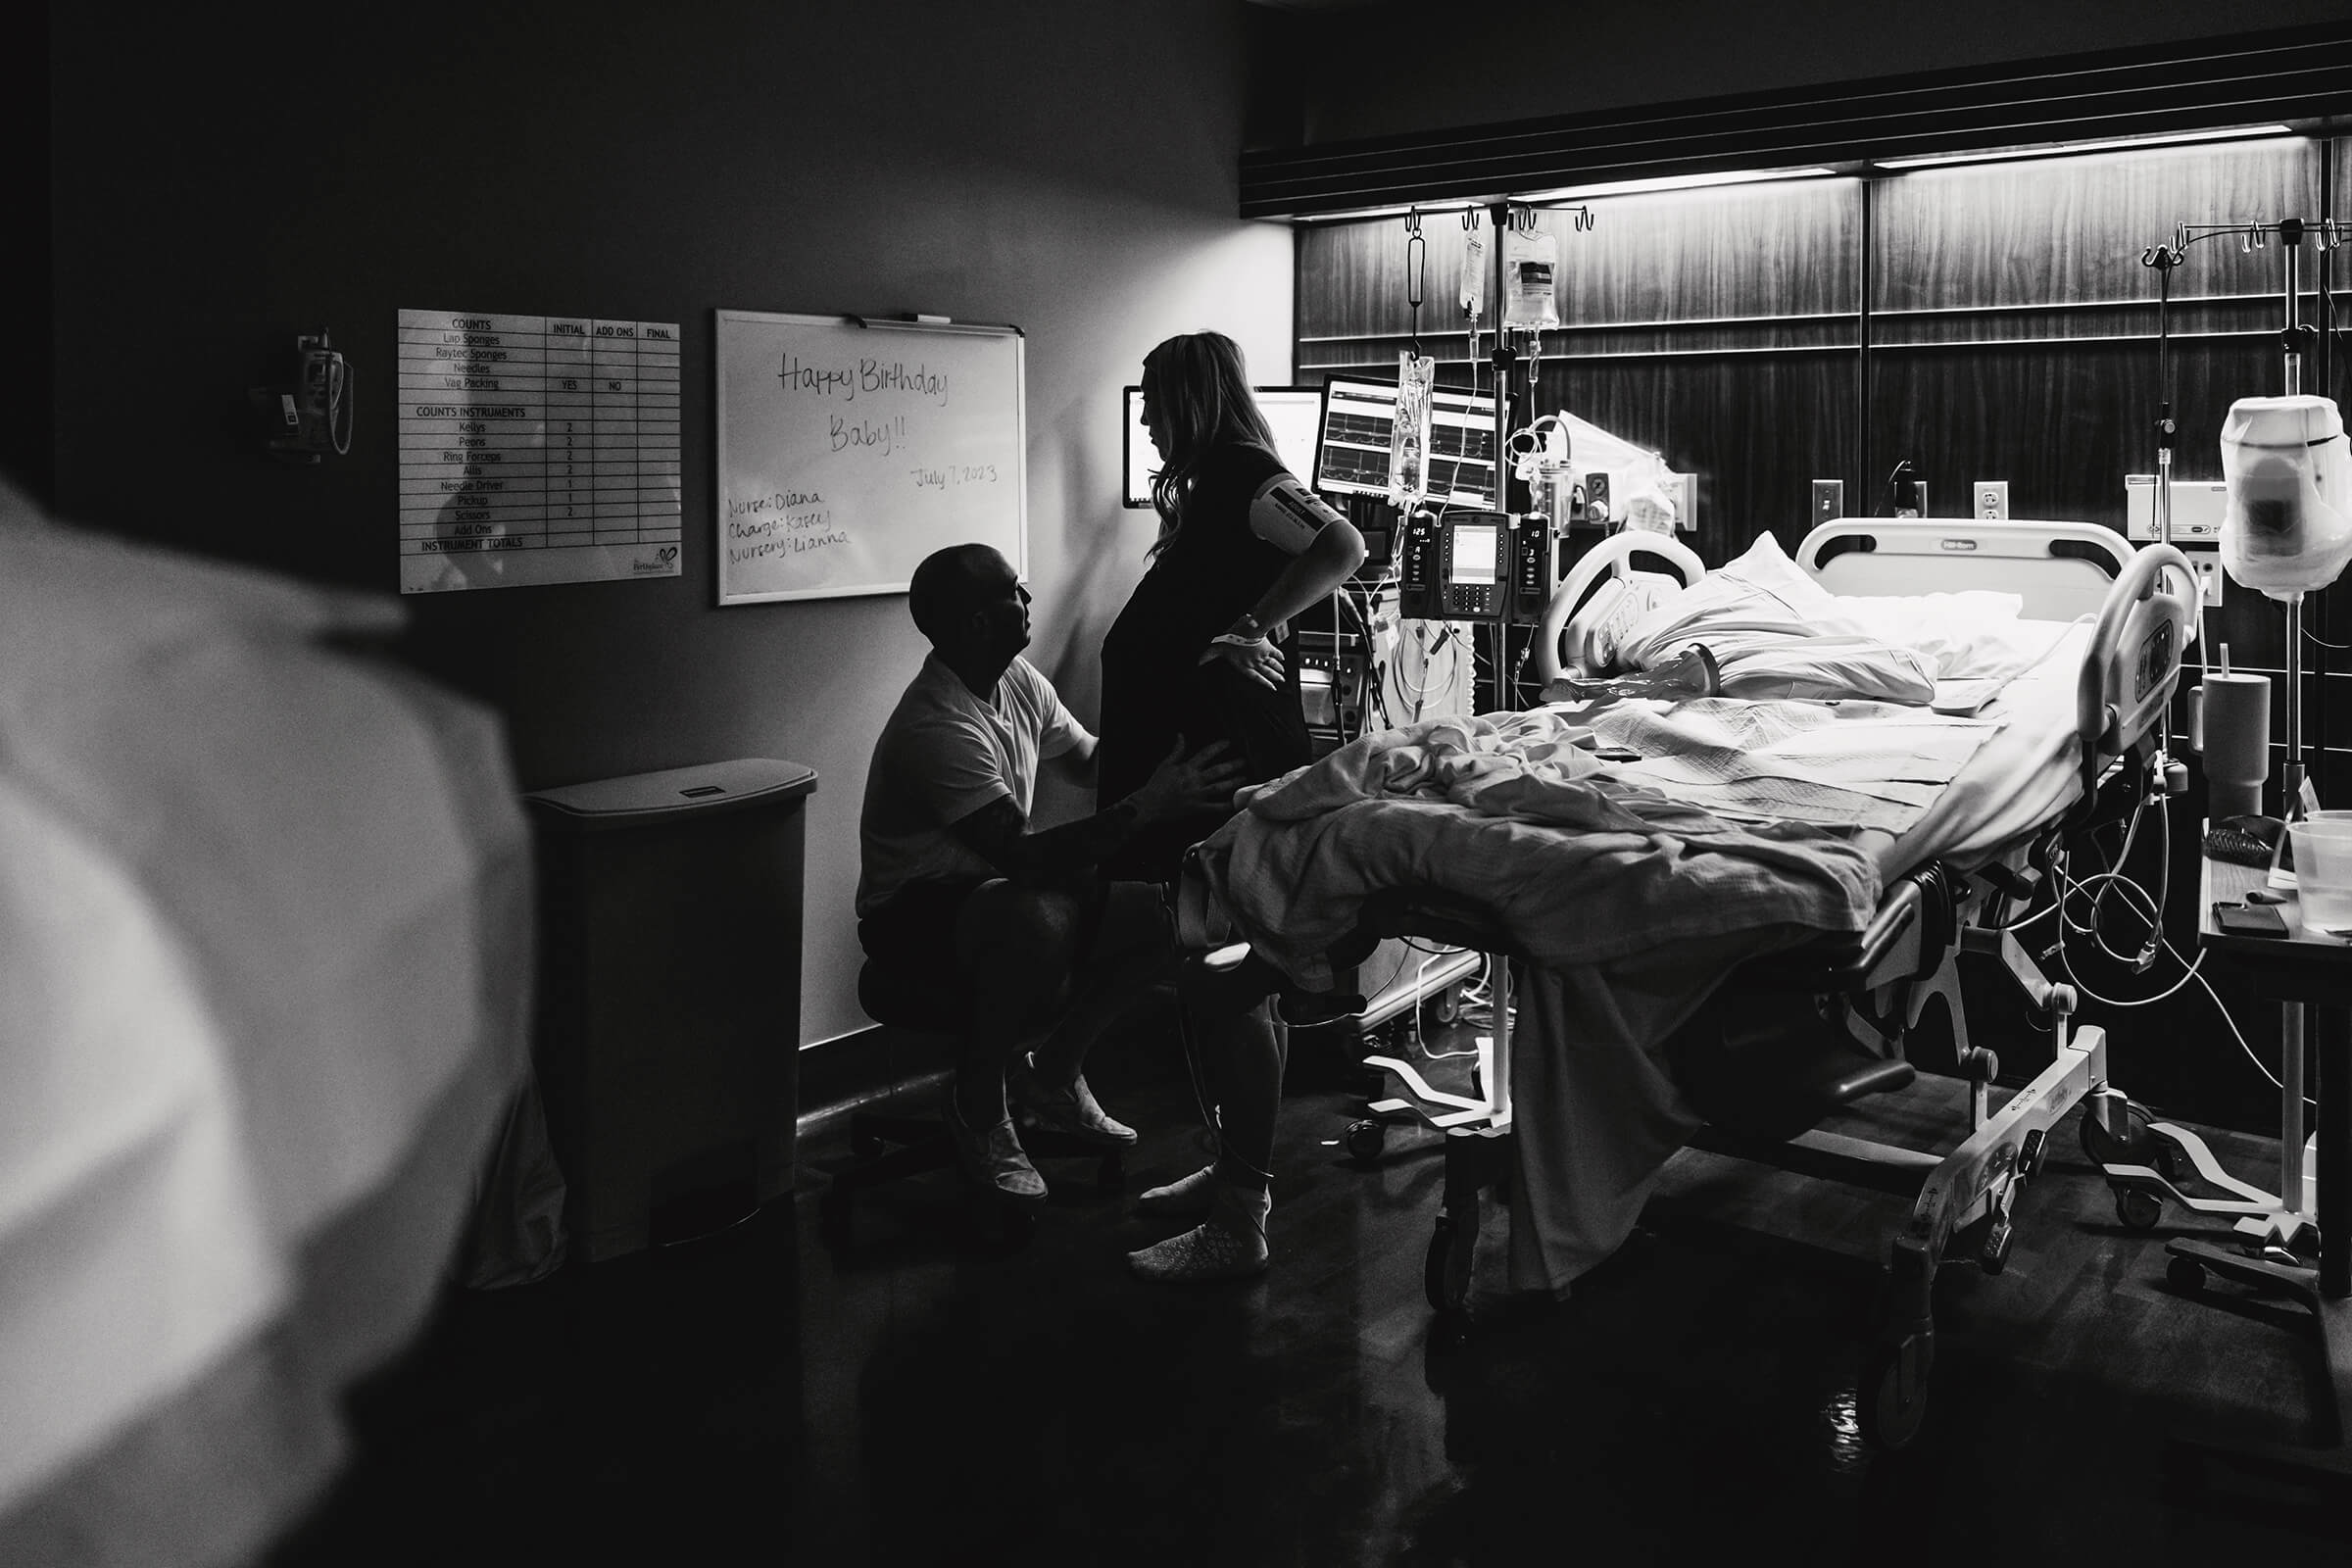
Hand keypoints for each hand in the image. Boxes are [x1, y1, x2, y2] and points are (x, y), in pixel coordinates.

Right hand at [1130, 736, 1250, 823]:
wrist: (1148, 805)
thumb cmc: (1155, 785)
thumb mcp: (1165, 765)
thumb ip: (1176, 750)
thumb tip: (1181, 735)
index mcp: (1186, 768)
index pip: (1205, 754)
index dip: (1218, 747)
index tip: (1228, 742)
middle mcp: (1194, 780)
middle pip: (1217, 771)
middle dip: (1232, 765)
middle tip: (1244, 761)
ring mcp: (1196, 795)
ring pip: (1219, 787)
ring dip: (1233, 782)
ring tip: (1244, 777)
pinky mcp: (1196, 808)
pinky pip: (1215, 807)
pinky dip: (1226, 805)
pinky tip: (1236, 803)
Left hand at [1202, 635, 1285, 690]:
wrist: (1248, 630)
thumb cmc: (1233, 639)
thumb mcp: (1218, 647)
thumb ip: (1209, 655)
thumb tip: (1198, 662)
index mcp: (1244, 665)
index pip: (1255, 677)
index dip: (1264, 683)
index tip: (1272, 687)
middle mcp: (1254, 663)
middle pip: (1267, 672)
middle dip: (1274, 677)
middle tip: (1281, 680)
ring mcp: (1262, 656)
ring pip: (1272, 664)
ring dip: (1278, 669)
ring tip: (1283, 673)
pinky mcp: (1268, 647)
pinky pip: (1275, 653)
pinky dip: (1279, 656)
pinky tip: (1282, 658)